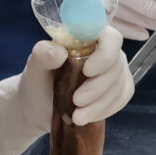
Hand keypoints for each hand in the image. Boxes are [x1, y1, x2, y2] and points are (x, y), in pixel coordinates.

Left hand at [0, 29, 131, 154]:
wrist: (38, 106)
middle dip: (97, 86)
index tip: (87, 70)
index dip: (105, 54)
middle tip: (76, 101)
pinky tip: (87, 117)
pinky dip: (105, 110)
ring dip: (99, 104)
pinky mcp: (118, 91)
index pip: (111, 37)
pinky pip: (121, 99)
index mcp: (87, 38)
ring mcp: (115, 71)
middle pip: (116, 65)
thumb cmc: (38, 80)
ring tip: (77, 116)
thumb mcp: (34, 67)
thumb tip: (59, 52)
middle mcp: (106, 51)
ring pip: (120, 86)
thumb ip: (43, 54)